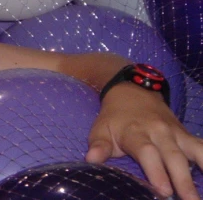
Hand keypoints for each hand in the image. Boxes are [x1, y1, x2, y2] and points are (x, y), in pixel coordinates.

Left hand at [85, 82, 202, 199]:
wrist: (131, 92)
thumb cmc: (115, 119)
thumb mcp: (101, 129)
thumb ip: (99, 146)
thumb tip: (91, 159)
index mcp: (135, 133)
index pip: (146, 152)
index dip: (155, 171)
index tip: (163, 190)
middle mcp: (158, 132)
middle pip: (173, 156)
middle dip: (182, 179)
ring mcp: (175, 133)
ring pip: (193, 151)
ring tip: (202, 194)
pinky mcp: (186, 135)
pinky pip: (202, 147)